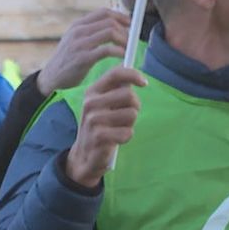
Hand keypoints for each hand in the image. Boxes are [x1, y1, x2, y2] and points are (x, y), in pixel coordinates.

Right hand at [38, 9, 130, 95]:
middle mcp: (78, 31)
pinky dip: (119, 52)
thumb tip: (112, 26)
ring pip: (110, 32)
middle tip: (132, 39)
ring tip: (129, 49)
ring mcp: (80, 44)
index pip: (103, 12)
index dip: (120, 16)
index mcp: (77, 25)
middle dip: (125, 29)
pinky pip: (107, 50)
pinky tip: (123, 57)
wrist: (51, 78)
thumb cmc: (66, 61)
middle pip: (110, 21)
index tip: (129, 24)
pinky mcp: (83, 58)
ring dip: (125, 40)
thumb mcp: (73, 41)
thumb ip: (89, 32)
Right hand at [65, 66, 145, 188]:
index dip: (133, 75)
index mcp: (92, 92)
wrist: (84, 155)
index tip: (144, 83)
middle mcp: (90, 103)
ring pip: (131, 114)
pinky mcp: (99, 136)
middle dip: (135, 106)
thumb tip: (137, 77)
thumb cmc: (100, 126)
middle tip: (126, 116)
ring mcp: (94, 120)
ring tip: (117, 129)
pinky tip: (114, 141)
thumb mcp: (103, 104)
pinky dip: (125, 138)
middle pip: (129, 95)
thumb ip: (116, 90)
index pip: (115, 74)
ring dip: (129, 124)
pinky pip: (128, 133)